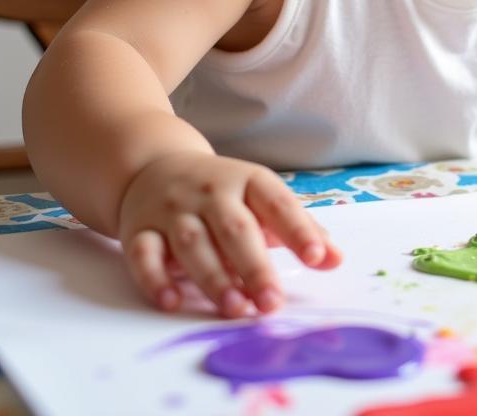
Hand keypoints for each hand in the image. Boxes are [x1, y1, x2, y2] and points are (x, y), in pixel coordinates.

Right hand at [117, 152, 341, 316]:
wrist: (155, 165)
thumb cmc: (223, 193)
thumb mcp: (262, 198)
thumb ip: (299, 228)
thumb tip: (336, 259)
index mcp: (248, 180)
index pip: (277, 203)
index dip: (298, 229)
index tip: (317, 257)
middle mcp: (210, 191)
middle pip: (235, 228)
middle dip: (254, 267)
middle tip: (272, 303)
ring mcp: (173, 209)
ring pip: (192, 243)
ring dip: (213, 279)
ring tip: (236, 310)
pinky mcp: (139, 229)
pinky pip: (144, 254)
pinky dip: (156, 279)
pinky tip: (172, 302)